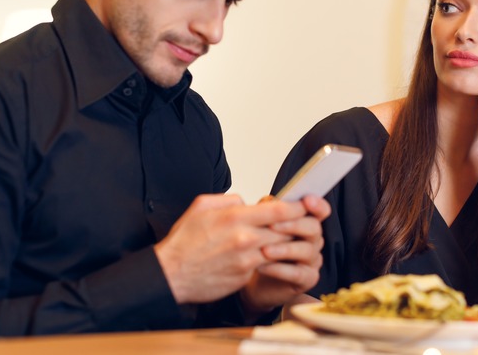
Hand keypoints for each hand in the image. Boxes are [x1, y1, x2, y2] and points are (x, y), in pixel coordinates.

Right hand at [153, 194, 308, 303]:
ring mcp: (247, 260)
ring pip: (280, 249)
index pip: (280, 211)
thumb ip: (229, 200)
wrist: (171, 274)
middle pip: (286, 231)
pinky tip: (268, 256)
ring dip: (285, 244)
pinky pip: (265, 265)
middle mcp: (245, 239)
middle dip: (296, 226)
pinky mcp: (245, 277)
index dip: (298, 206)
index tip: (306, 204)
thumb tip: (246, 202)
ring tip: (287, 238)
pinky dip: (270, 260)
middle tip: (303, 221)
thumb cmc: (184, 242)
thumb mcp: (201, 206)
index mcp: (236, 218)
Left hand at [239, 195, 330, 317]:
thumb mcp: (261, 226)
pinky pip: (298, 273)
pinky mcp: (308, 279)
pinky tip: (262, 267)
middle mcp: (313, 240)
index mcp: (306, 222)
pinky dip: (279, 269)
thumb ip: (268, 211)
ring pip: (307, 251)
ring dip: (284, 249)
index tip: (306, 200)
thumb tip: (268, 201)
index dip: (317, 204)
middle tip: (272, 226)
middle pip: (314, 228)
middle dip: (293, 225)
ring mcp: (312, 260)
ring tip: (263, 250)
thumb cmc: (261, 248)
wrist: (254, 279)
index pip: (320, 210)